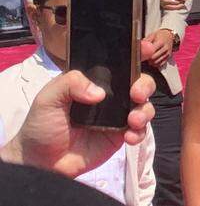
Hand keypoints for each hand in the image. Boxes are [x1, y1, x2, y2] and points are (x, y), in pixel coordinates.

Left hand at [0, 41, 155, 176]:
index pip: (117, 63)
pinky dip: (140, 132)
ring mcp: (117, 116)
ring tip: (133, 121)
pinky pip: (140, 130)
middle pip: (139, 82)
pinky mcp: (120, 135)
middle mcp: (109, 96)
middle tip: (137, 94)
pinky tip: (129, 137)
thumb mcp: (47, 99)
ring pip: (144, 105)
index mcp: (93, 81)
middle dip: (145, 85)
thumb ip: (70, 84)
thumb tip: (100, 92)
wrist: (41, 163)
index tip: (147, 49)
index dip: (136, 53)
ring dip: (145, 110)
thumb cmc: (40, 126)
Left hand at [144, 29, 174, 66]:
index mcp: (161, 42)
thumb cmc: (159, 36)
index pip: (152, 50)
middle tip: (144, 57)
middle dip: (148, 58)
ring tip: (148, 60)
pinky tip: (152, 62)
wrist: (169, 36)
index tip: (142, 53)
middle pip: (154, 57)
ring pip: (157, 61)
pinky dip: (156, 64)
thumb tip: (140, 44)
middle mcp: (165, 48)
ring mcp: (167, 53)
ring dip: (151, 62)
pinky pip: (161, 64)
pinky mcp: (168, 57)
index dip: (146, 53)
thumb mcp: (153, 35)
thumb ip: (147, 40)